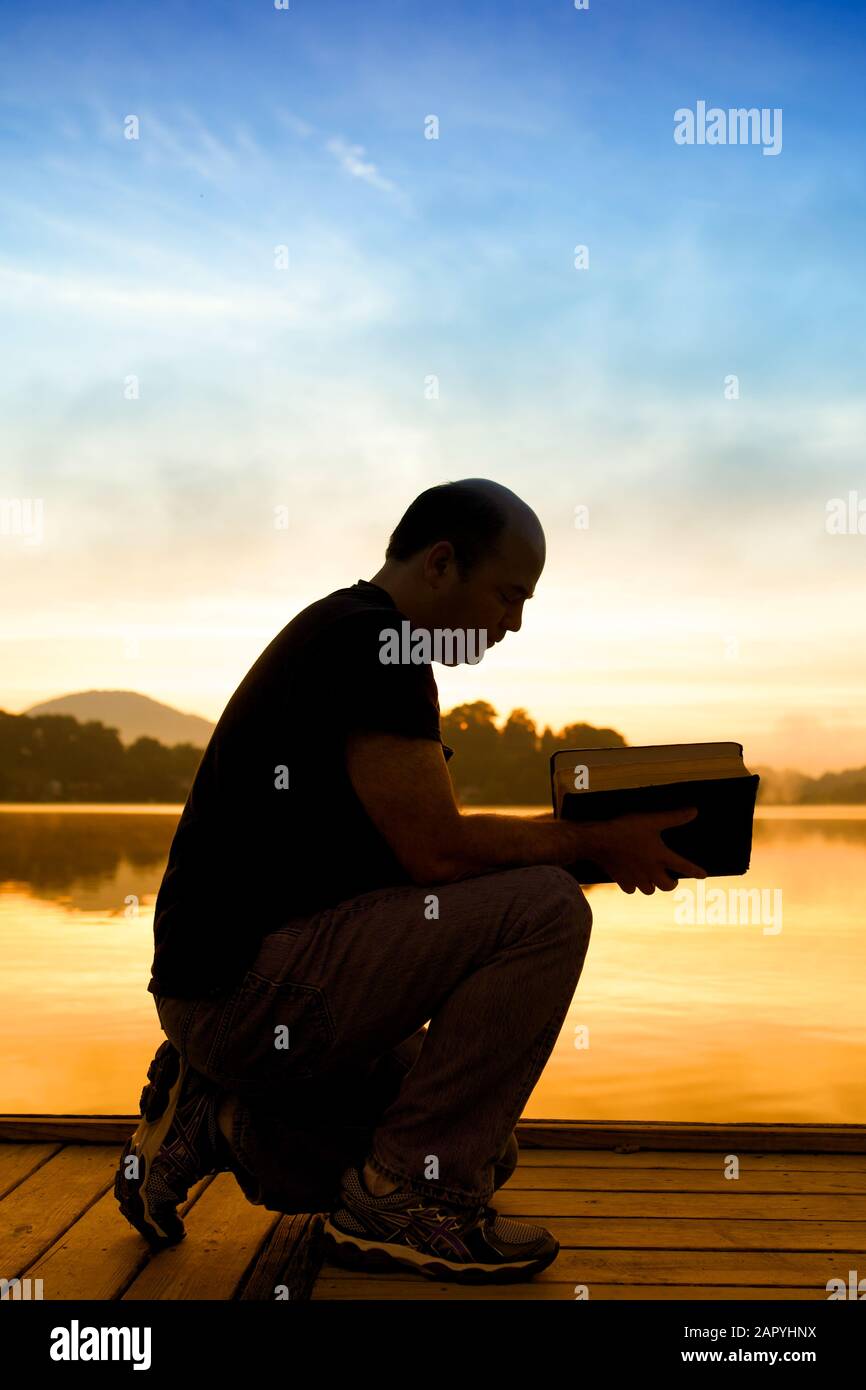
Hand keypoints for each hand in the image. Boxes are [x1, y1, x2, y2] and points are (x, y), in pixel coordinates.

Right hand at [580, 807, 706, 894]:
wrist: (598, 841)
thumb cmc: (625, 829)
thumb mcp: (651, 820)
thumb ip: (673, 817)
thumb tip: (694, 811)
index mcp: (660, 856)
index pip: (684, 866)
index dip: (695, 871)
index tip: (703, 875)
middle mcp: (650, 871)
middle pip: (667, 886)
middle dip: (672, 883)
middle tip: (672, 879)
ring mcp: (635, 877)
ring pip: (649, 890)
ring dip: (653, 886)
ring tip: (652, 878)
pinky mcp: (621, 880)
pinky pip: (631, 889)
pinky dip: (634, 886)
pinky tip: (633, 880)